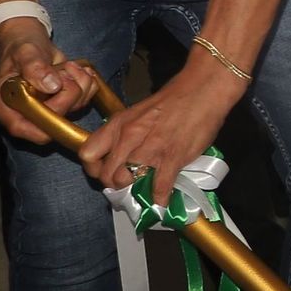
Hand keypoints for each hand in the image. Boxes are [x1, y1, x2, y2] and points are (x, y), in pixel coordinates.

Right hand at [0, 27, 100, 147]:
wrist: (30, 42)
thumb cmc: (21, 46)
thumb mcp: (25, 52)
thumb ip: (35, 67)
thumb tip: (51, 86)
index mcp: (0, 103)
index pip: (20, 127)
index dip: (43, 119)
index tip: (59, 94)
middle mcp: (20, 112)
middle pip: (50, 122)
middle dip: (67, 95)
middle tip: (65, 71)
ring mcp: (42, 110)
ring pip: (71, 111)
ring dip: (80, 87)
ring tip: (68, 67)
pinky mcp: (60, 105)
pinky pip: (82, 103)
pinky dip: (87, 86)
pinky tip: (77, 71)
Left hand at [74, 69, 235, 197]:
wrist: (202, 90)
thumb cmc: (172, 101)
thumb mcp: (138, 114)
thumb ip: (126, 135)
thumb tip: (122, 158)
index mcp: (118, 124)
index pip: (88, 154)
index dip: (94, 169)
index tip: (106, 174)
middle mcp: (129, 137)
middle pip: (106, 174)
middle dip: (116, 186)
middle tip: (129, 186)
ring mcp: (150, 148)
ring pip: (127, 181)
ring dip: (135, 192)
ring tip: (145, 192)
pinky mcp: (172, 157)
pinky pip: (159, 185)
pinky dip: (160, 198)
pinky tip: (163, 200)